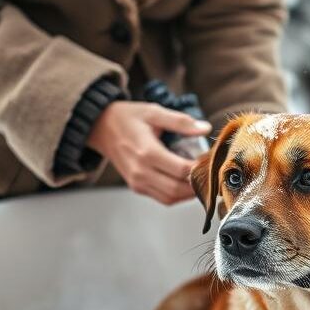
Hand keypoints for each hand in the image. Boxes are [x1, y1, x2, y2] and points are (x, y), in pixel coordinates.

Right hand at [87, 101, 211, 204]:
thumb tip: (204, 128)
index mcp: (147, 152)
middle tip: (209, 172)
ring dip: (189, 193)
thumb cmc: (126, 118)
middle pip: (178, 188)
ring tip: (200, 178)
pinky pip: (162, 198)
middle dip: (198, 183)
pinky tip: (185, 183)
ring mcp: (138, 182)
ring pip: (171, 198)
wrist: (100, 127)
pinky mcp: (137, 187)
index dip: (200, 168)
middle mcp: (141, 171)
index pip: (182, 170)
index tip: (209, 160)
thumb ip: (181, 121)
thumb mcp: (154, 111)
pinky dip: (177, 195)